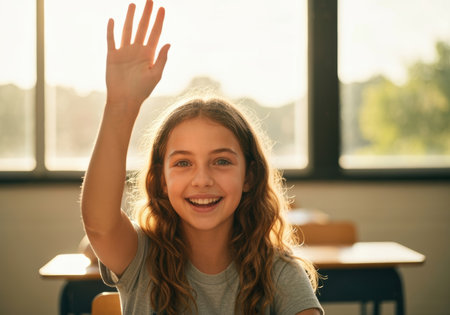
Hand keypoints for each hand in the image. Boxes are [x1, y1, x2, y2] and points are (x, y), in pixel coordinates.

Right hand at [105, 1, 169, 115]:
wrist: (124, 100)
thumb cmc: (142, 91)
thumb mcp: (155, 75)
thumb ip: (162, 59)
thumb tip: (168, 43)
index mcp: (149, 55)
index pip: (155, 33)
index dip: (159, 21)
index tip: (162, 8)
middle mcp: (137, 51)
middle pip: (143, 28)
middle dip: (146, 14)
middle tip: (150, 0)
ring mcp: (124, 52)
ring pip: (128, 30)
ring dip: (130, 18)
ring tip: (133, 5)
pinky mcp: (112, 56)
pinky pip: (111, 40)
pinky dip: (111, 30)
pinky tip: (113, 20)